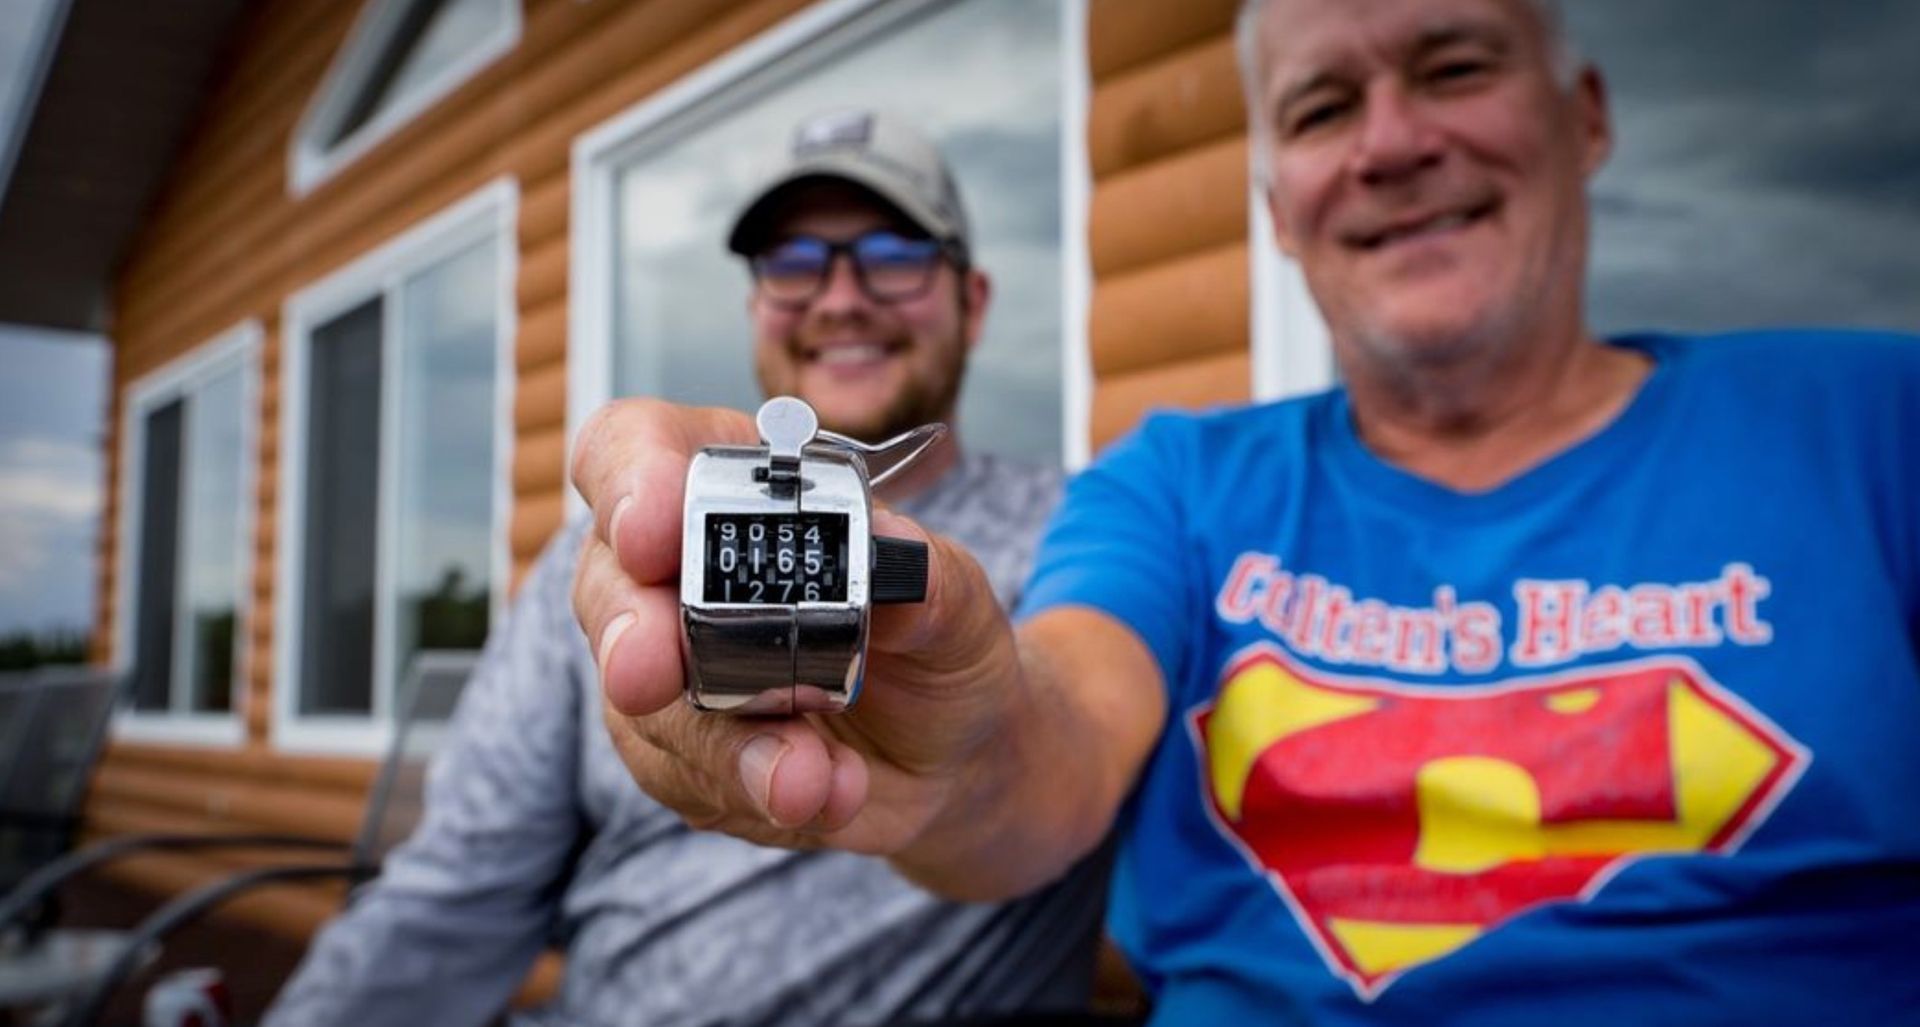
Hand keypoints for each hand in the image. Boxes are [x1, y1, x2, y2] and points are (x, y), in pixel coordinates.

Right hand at [569, 398, 1023, 856]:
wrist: (956, 758)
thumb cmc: (942, 646)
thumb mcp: (961, 606)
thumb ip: (930, 579)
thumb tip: (892, 550)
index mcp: (737, 488)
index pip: (637, 448)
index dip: (629, 479)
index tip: (653, 531)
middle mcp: (679, 572)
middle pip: (607, 583)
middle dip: (628, 632)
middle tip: (650, 675)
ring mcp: (671, 668)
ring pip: (640, 706)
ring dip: (722, 747)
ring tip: (808, 777)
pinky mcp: (682, 755)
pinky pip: (681, 780)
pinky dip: (752, 792)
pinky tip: (822, 795)